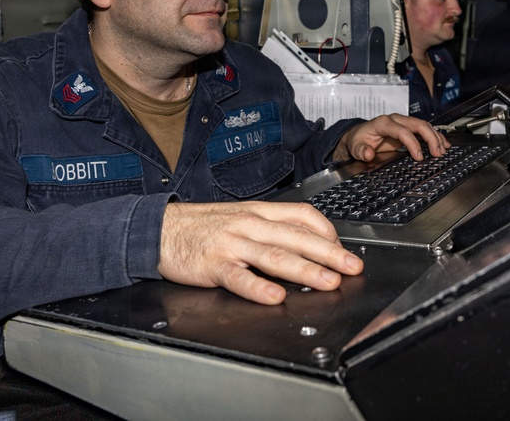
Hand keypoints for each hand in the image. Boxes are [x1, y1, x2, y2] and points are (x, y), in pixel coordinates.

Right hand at [158, 201, 363, 304]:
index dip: (328, 232)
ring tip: (328, 282)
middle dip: (329, 253)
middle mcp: (249, 224)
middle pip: (296, 237)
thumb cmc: (202, 226)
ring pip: (275, 257)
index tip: (343, 248)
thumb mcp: (240, 217)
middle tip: (352, 267)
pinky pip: (239, 277)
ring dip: (305, 270)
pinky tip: (275, 297)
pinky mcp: (213, 264)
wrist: (158, 228)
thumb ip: (270, 228)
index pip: (302, 216)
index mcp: (259, 212)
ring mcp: (231, 244)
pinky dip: (258, 288)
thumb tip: (305, 244)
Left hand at [332, 113, 449, 162]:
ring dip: (435, 137)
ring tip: (442, 150)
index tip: (419, 157)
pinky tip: (444, 144)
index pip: (402, 130)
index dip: (412, 143)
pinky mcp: (408, 128)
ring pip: (424, 126)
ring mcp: (403, 122)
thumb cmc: (359, 140)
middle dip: (430, 138)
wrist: (359, 135)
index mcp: (383, 123)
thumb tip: (368, 153)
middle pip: (418, 124)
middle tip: (437, 153)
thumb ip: (361, 151)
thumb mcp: (356, 147)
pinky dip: (435, 136)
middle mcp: (396, 120)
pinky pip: (424, 130)